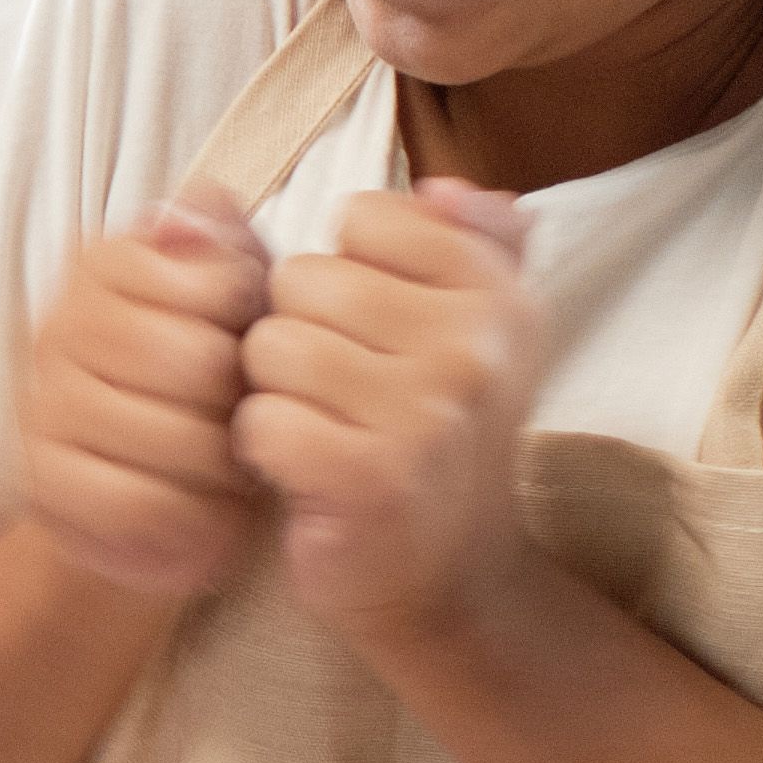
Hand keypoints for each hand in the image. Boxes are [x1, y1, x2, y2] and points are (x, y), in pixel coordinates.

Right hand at [13, 200, 273, 598]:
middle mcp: (59, 326)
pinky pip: (134, 502)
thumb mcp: (234, 303)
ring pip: (170, 436)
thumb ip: (226, 244)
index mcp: (104, 263)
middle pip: (196, 361)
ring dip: (220, 465)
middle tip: (243, 419)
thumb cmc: (209, 388)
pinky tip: (198, 509)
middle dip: (240, 401)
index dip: (253, 328)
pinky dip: (183, 517)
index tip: (244, 344)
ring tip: (227, 468)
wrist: (158, 496)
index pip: (215, 285)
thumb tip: (201, 206)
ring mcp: (41, 407)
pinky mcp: (42, 484)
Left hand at [233, 181, 545, 644]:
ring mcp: (427, 415)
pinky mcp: (370, 478)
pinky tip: (308, 472)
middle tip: (345, 394)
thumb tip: (440, 187)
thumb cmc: (433, 435)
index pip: (365, 217)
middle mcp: (477, 347)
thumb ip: (473, 242)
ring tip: (326, 428)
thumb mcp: (478, 331)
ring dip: (277, 393)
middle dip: (300, 335)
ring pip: (272, 347)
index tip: (381, 334)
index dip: (346, 274)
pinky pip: (261, 420)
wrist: (447, 576)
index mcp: (501, 293)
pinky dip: (264, 450)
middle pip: (304, 279)